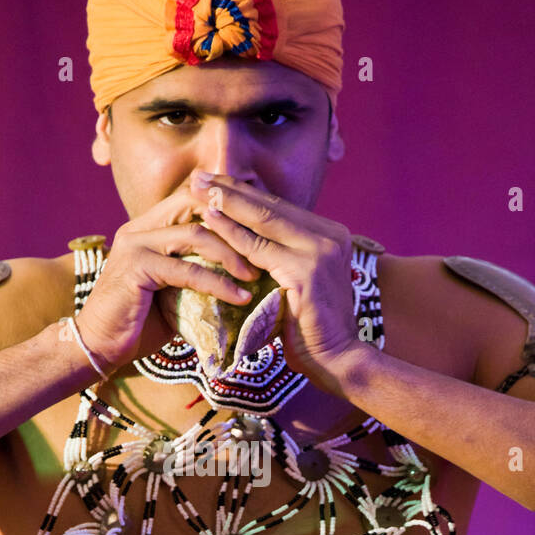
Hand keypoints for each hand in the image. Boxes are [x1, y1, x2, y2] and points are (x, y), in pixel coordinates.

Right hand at [74, 179, 261, 371]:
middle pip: (195, 204)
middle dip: (233, 224)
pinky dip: (218, 283)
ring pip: (196, 234)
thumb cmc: (139, 324)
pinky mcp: (137, 266)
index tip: (258, 231)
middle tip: (262, 249)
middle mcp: (139, 228)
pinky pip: (188, 270)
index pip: (192, 200)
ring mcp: (136, 243)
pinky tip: (240, 297)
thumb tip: (244, 274)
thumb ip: (197, 272)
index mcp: (148, 227)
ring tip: (254, 276)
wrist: (100, 347)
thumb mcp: (174, 291)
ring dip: (231, 255)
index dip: (225, 210)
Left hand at [190, 173, 365, 388]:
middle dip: (232, 188)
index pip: (281, 208)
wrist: (337, 360)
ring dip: (227, 202)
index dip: (247, 192)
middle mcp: (330, 236)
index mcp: (330, 235)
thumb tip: (249, 244)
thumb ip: (282, 259)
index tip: (217, 181)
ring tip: (197, 188)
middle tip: (200, 175)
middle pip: (271, 206)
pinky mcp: (306, 271)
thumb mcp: (298, 284)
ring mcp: (320, 251)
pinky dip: (231, 232)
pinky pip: (258, 248)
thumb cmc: (311, 330)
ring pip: (264, 221)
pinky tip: (209, 219)